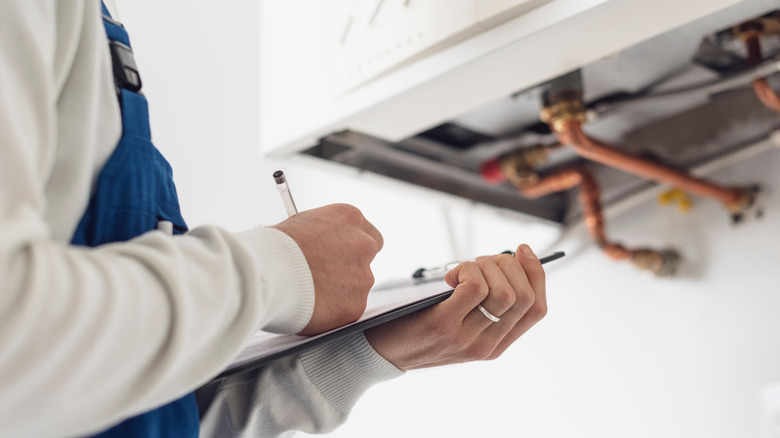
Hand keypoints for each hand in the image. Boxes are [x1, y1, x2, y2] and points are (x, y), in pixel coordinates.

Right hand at [272, 204, 382, 335]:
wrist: (267, 272)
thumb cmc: (274, 247)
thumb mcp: (302, 224)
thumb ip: (323, 235)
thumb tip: (322, 244)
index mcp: (350, 218)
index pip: (368, 234)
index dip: (352, 248)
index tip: (339, 255)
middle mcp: (364, 244)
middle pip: (367, 259)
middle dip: (350, 268)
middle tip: (326, 277)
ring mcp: (363, 276)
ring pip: (357, 287)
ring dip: (339, 291)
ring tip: (309, 292)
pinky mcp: (356, 305)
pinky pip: (347, 309)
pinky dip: (332, 311)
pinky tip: (312, 306)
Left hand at [364, 244, 545, 369]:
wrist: (379, 353)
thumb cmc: (418, 327)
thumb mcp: (459, 323)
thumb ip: (483, 305)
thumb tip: (506, 262)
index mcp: (497, 345)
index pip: (538, 309)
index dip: (536, 274)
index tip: (521, 250)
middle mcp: (487, 345)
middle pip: (524, 296)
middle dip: (509, 265)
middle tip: (482, 261)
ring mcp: (467, 338)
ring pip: (504, 292)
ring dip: (486, 266)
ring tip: (463, 268)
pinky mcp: (444, 325)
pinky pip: (475, 288)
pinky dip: (467, 270)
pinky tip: (450, 277)